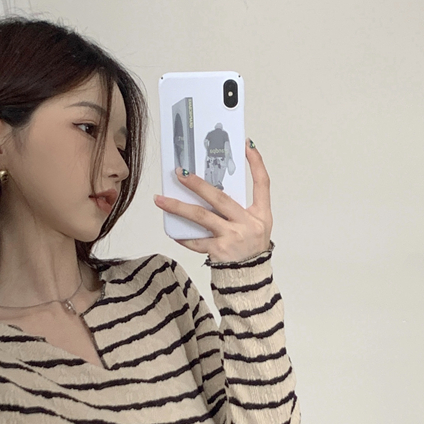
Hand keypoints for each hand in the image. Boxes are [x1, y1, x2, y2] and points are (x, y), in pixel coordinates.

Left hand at [154, 139, 271, 262]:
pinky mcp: (219, 251)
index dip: (257, 163)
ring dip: (178, 207)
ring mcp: (232, 237)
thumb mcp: (254, 225)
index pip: (263, 183)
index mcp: (260, 214)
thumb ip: (239, 208)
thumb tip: (210, 188)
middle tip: (180, 173)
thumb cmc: (250, 248)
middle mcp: (247, 223)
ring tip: (160, 200)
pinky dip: (184, 237)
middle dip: (198, 184)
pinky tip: (172, 231)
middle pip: (220, 198)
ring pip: (201, 217)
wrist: (250, 277)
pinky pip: (196, 241)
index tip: (247, 145)